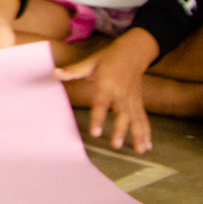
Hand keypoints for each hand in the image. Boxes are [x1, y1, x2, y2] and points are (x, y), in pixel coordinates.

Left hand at [56, 31, 156, 152]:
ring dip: (138, 135)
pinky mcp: (139, 102)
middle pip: (122, 114)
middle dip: (120, 130)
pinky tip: (147, 145)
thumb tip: (54, 73)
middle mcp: (122, 94)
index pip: (102, 104)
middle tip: (115, 145)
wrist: (134, 52)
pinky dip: (147, 132)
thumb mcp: (91, 61)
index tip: (95, 133)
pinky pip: (143, 118)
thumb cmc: (109, 58)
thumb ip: (73, 70)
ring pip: (136, 119)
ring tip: (139, 151)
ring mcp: (132, 99)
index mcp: (108, 84)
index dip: (98, 118)